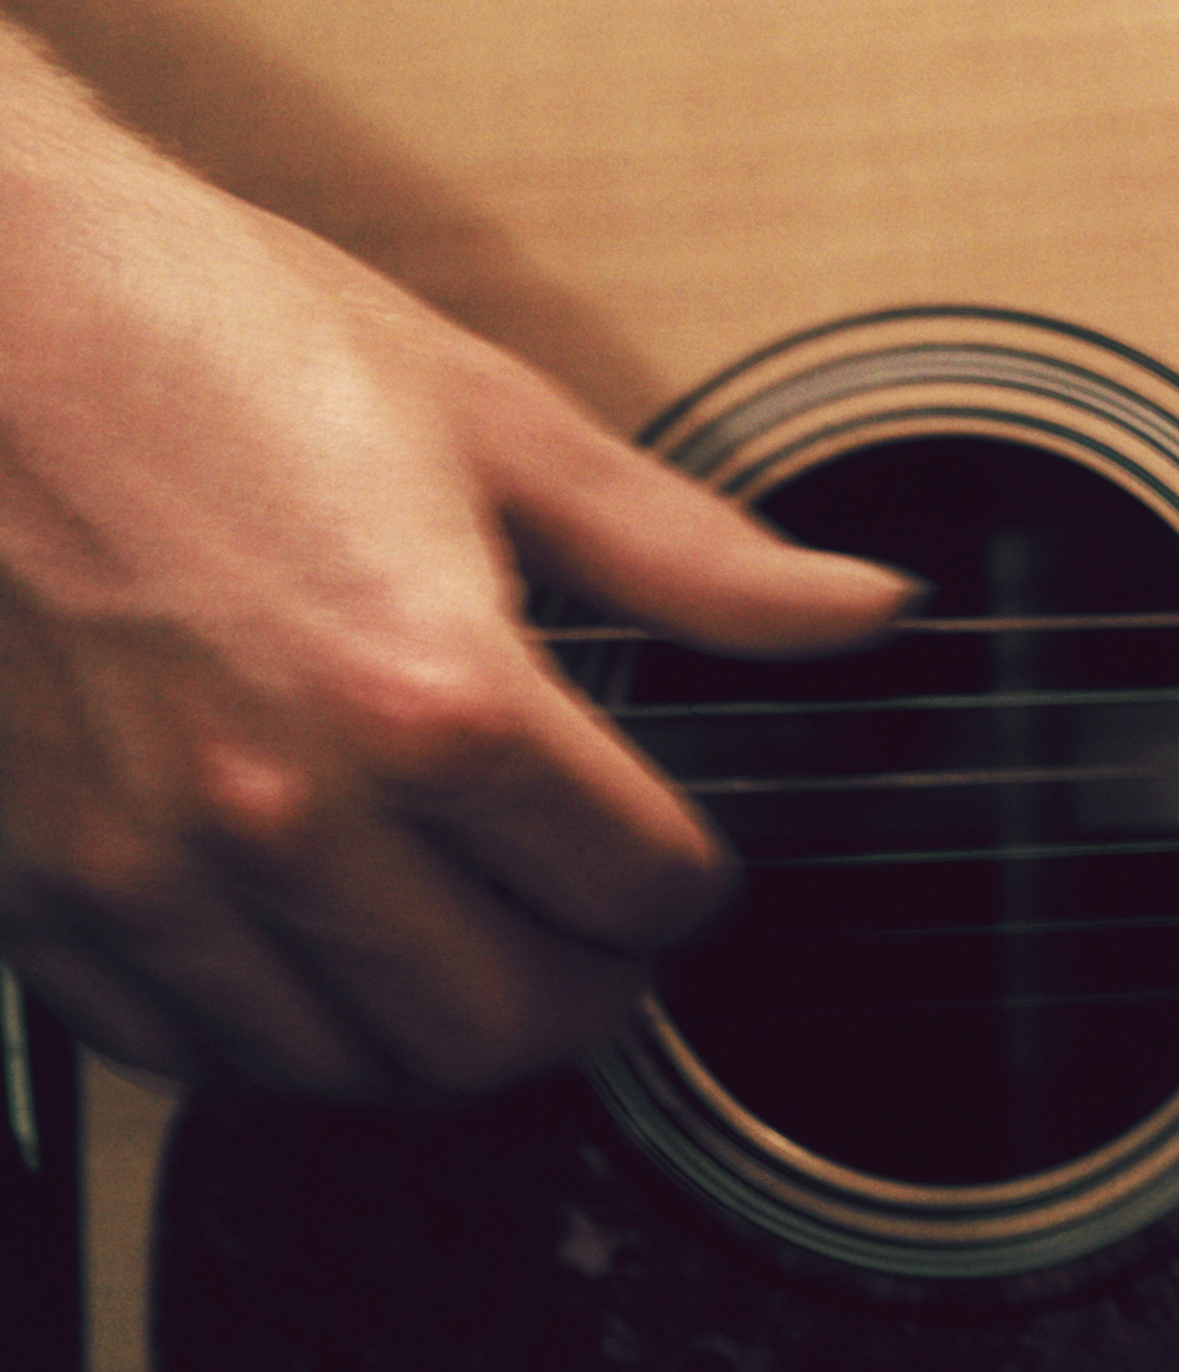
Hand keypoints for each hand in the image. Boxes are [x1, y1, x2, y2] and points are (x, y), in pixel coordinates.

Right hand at [0, 34, 908, 1101]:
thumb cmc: (228, 335)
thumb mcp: (495, 417)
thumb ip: (690, 554)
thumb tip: (867, 608)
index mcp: (428, 689)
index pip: (629, 890)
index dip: (693, 883)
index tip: (688, 859)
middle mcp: (291, 812)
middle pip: (499, 1028)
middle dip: (588, 990)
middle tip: (604, 927)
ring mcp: (157, 875)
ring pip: (348, 1072)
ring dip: (437, 1028)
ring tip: (477, 938)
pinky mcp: (51, 900)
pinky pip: (193, 1056)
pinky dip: (283, 1034)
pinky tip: (327, 947)